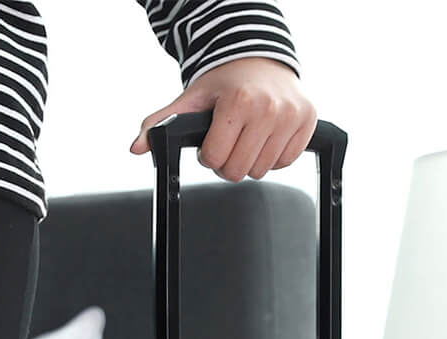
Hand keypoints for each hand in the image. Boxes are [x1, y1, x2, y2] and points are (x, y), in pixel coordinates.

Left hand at [131, 59, 316, 180]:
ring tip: (246, 136)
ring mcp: (291, 115)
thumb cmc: (225, 83)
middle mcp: (268, 108)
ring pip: (262, 171)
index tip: (212, 139)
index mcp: (239, 102)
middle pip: (238, 171)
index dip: (208, 155)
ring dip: (250, 160)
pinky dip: (273, 156)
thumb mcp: (191, 99)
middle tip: (228, 140)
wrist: (260, 59)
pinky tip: (265, 136)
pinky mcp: (308, 121)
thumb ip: (163, 122)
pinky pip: (285, 163)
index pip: (215, 160)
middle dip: (228, 161)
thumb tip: (137, 147)